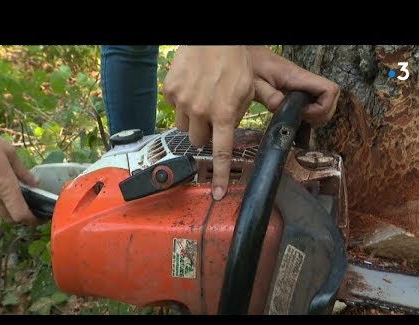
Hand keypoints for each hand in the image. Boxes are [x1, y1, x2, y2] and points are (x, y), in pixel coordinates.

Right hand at [0, 124, 38, 226]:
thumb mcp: (7, 151)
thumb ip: (22, 170)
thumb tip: (35, 182)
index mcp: (4, 186)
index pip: (19, 214)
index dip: (31, 220)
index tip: (40, 217)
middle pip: (9, 218)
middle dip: (22, 218)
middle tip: (32, 210)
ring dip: (8, 210)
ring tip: (17, 199)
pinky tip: (0, 190)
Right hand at [163, 46, 254, 199]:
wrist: (211, 39)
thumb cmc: (233, 60)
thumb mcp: (248, 88)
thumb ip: (240, 114)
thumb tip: (232, 129)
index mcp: (225, 113)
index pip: (220, 153)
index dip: (218, 175)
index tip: (216, 193)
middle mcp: (201, 111)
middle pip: (197, 141)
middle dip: (204, 134)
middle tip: (211, 117)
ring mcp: (182, 101)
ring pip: (183, 126)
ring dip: (192, 120)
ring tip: (201, 99)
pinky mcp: (171, 91)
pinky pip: (174, 108)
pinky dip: (182, 103)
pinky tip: (192, 87)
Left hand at [248, 46, 339, 126]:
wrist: (250, 57)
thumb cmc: (253, 67)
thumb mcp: (256, 84)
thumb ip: (268, 96)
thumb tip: (279, 108)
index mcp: (298, 77)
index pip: (329, 90)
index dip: (322, 108)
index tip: (304, 115)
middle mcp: (306, 80)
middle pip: (332, 97)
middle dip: (321, 114)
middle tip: (302, 120)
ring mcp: (304, 85)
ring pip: (325, 100)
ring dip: (317, 115)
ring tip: (299, 119)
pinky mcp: (300, 89)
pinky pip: (315, 101)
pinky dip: (311, 112)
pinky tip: (297, 117)